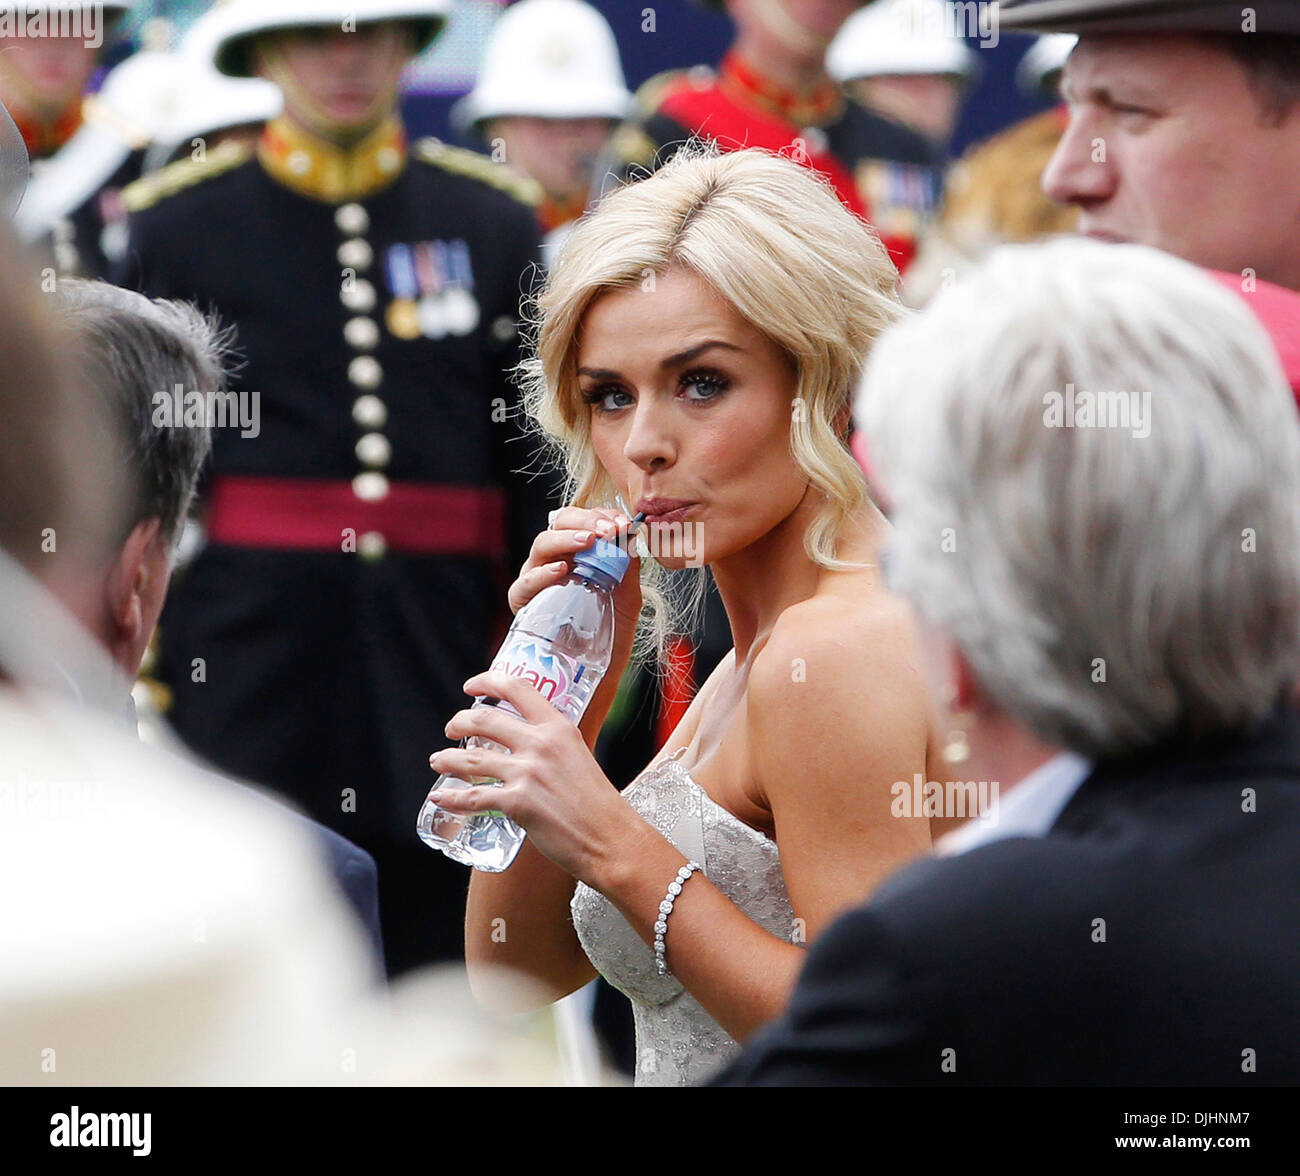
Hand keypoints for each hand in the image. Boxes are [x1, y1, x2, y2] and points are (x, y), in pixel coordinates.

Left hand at [426, 669, 636, 880]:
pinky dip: (452, 798)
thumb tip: (529, 745)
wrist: (611, 839)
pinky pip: (473, 796)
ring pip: (471, 758)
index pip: (517, 687)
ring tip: (438, 761)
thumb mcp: (579, 757)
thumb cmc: (599, 805)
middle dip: (459, 722)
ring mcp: (527, 772)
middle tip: (452, 729)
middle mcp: (540, 744)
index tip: (472, 686)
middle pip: (485, 719)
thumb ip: (554, 746)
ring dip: (448, 759)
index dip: (488, 682)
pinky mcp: (517, 803)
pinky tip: (440, 798)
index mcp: (558, 727)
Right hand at [511, 506, 642, 638]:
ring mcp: (537, 579)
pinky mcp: (524, 604)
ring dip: (566, 538)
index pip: (584, 520)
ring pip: (541, 545)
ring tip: (589, 541)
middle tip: (609, 530)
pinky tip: (561, 570)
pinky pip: (525, 584)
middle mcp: (554, 560)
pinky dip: (542, 573)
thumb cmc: (612, 633)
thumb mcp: (628, 597)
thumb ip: (628, 567)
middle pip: (560, 524)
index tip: (624, 523)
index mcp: (578, 554)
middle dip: (586, 521)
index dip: (602, 516)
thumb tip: (632, 535)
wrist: (601, 672)